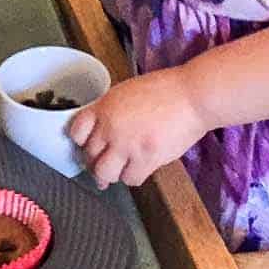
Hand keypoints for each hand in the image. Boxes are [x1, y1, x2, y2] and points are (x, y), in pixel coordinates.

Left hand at [66, 68, 207, 188]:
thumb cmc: (166, 89)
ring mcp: (128, 145)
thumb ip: (110, 109)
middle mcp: (111, 127)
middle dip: (94, 161)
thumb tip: (101, 128)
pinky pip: (130, 179)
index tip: (86, 144)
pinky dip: (132, 177)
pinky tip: (138, 169)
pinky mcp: (147, 159)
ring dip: (110, 174)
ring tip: (117, 170)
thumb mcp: (127, 91)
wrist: (193, 96)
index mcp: (104, 107)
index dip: (80, 141)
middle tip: (102, 162)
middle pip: (89, 155)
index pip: (76, 131)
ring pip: (104, 173)